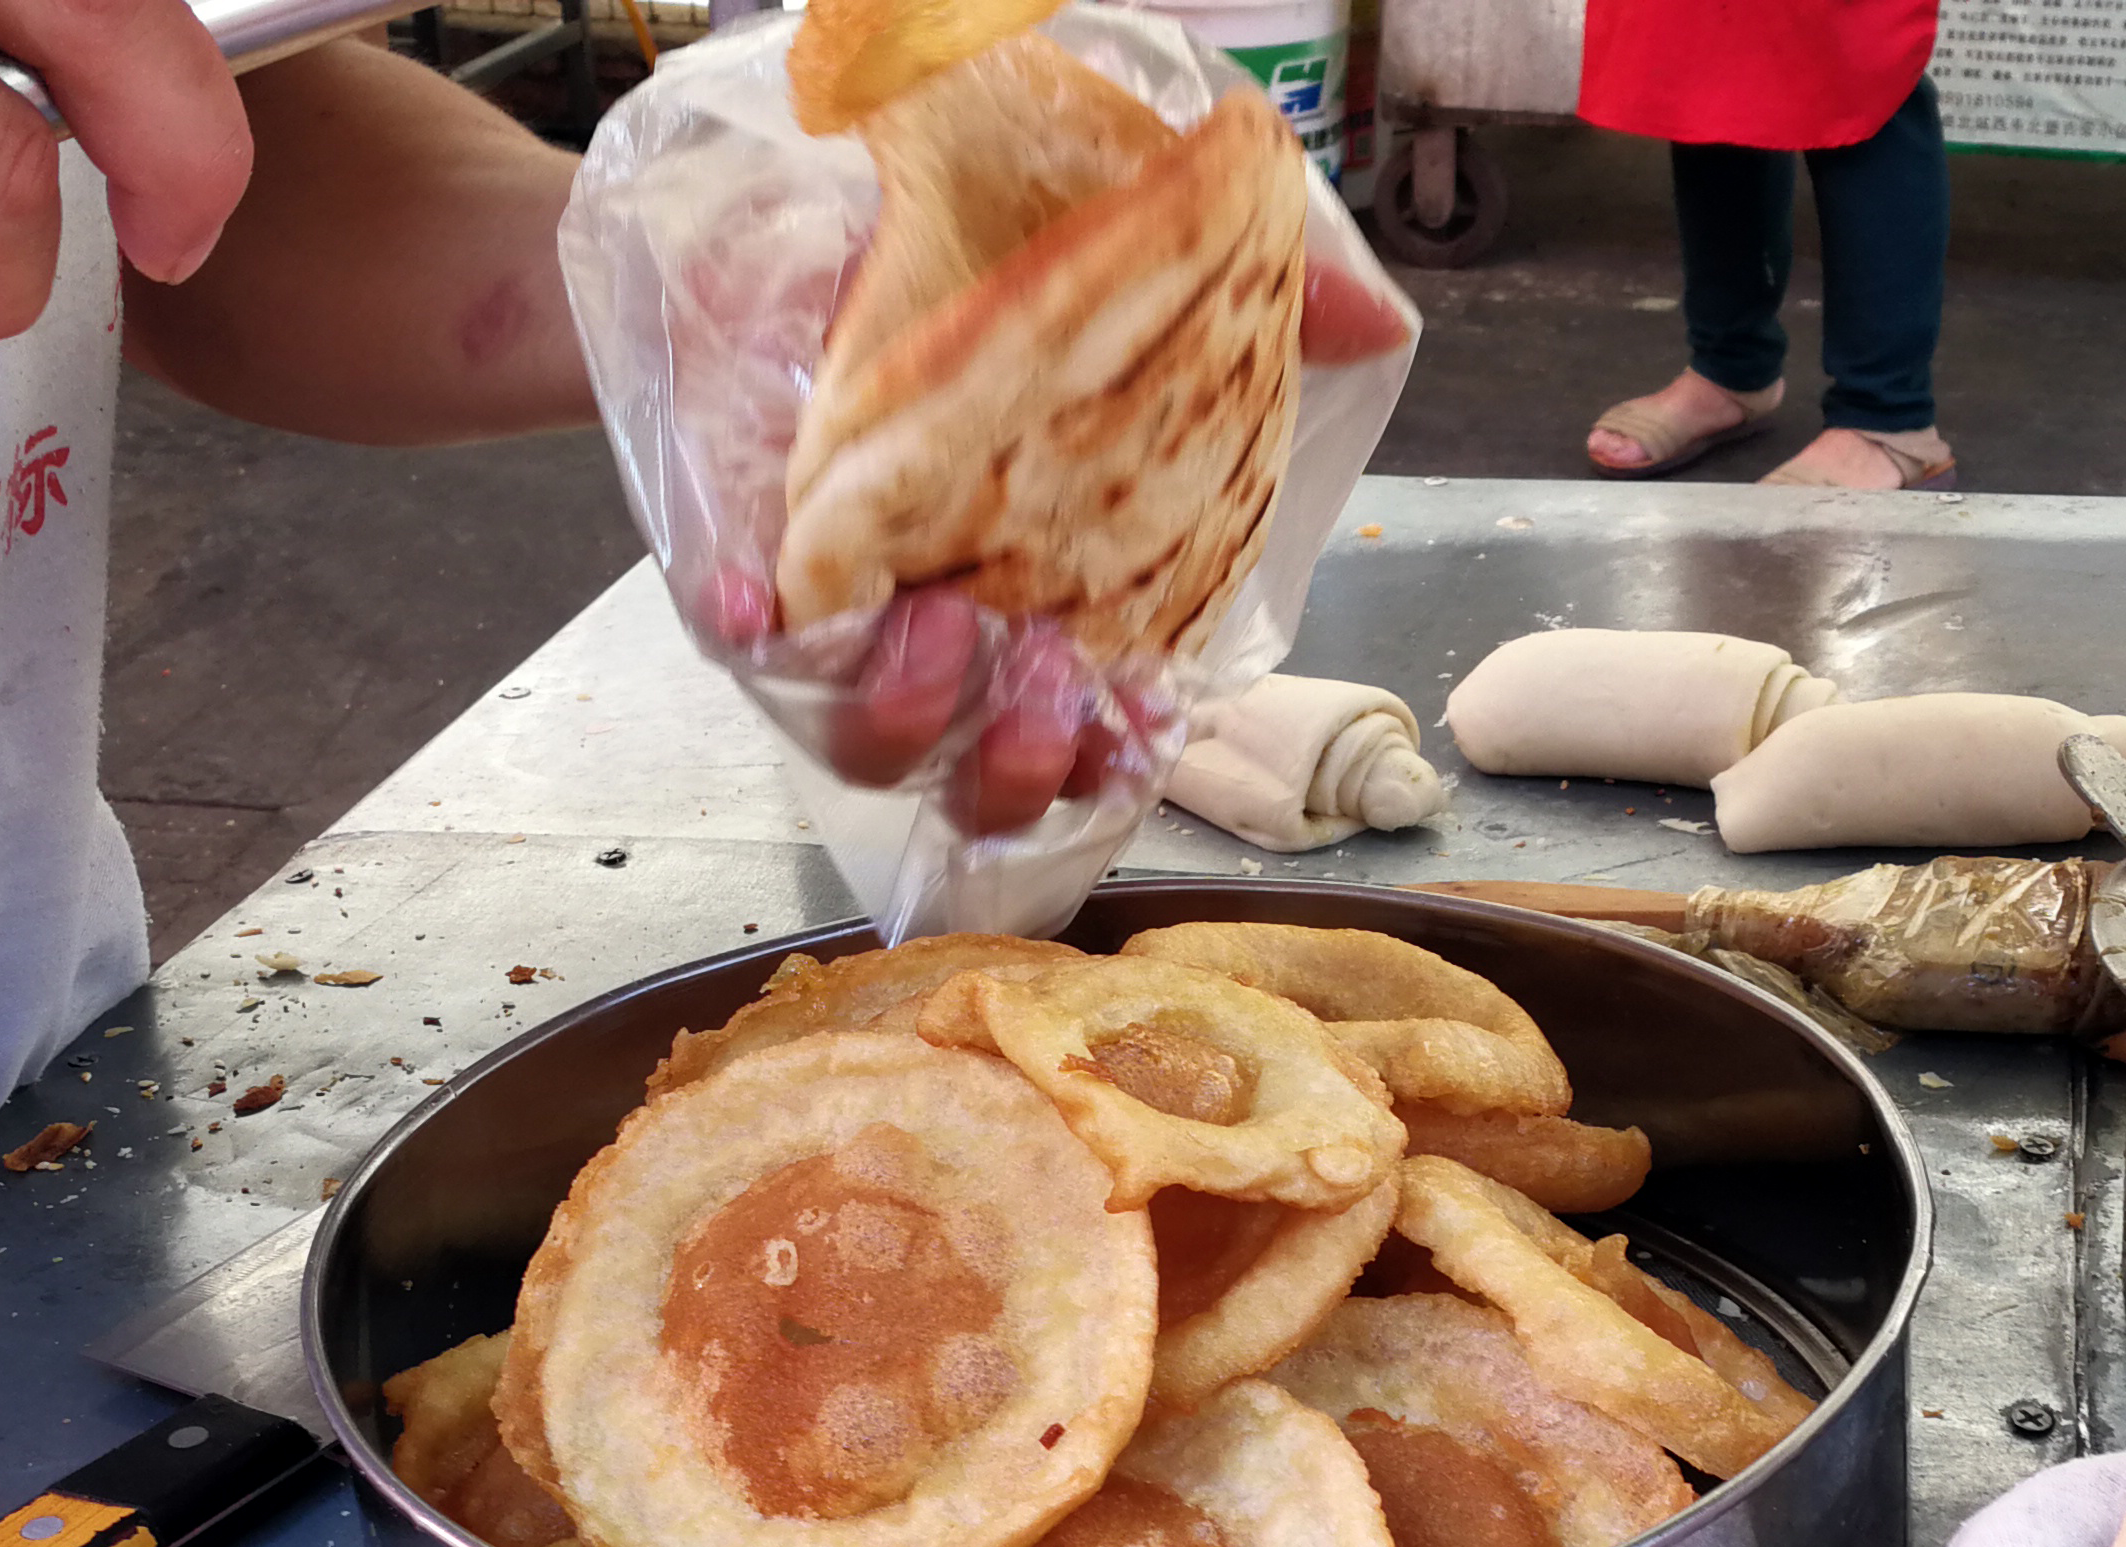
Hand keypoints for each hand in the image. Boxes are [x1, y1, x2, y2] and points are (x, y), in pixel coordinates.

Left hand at [785, 256, 1409, 829]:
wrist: (912, 186)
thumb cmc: (1058, 273)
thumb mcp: (1182, 293)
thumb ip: (1284, 319)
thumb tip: (1374, 323)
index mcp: (1081, 613)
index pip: (1097, 744)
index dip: (1108, 760)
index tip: (1128, 723)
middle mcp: (977, 633)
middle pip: (986, 780)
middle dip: (1015, 769)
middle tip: (1036, 680)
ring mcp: (870, 606)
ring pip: (872, 738)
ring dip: (900, 712)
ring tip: (920, 622)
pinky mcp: (776, 553)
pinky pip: (750, 629)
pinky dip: (750, 624)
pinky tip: (754, 591)